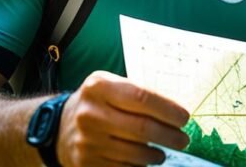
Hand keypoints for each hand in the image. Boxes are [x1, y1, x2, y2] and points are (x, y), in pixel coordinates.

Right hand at [56, 71, 190, 165]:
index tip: (185, 118)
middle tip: (183, 139)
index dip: (168, 110)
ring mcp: (87, 142)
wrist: (61, 128)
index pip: (142, 98)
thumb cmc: (98, 103)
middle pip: (143, 129)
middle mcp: (90, 114)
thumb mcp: (110, 86)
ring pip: (137, 154)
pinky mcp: (87, 163)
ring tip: (163, 151)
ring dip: (158, 155)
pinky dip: (141, 166)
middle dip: (170, 136)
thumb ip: (138, 94)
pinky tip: (144, 160)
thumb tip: (177, 111)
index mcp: (98, 87)